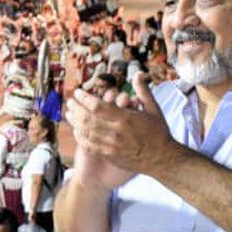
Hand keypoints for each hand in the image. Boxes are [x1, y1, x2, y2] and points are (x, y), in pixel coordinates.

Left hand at [65, 72, 178, 186]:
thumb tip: (138, 73)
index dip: (84, 98)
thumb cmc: (159, 132)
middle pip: (88, 119)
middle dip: (76, 108)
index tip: (78, 93)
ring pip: (86, 132)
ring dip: (74, 122)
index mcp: (126, 118)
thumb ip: (143, 91)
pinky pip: (89, 146)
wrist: (162, 159)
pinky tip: (76, 130)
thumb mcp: (154, 109)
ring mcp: (111, 146)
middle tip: (70, 101)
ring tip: (68, 113)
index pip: (98, 106)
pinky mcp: (110, 156)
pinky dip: (80, 137)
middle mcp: (116, 132)